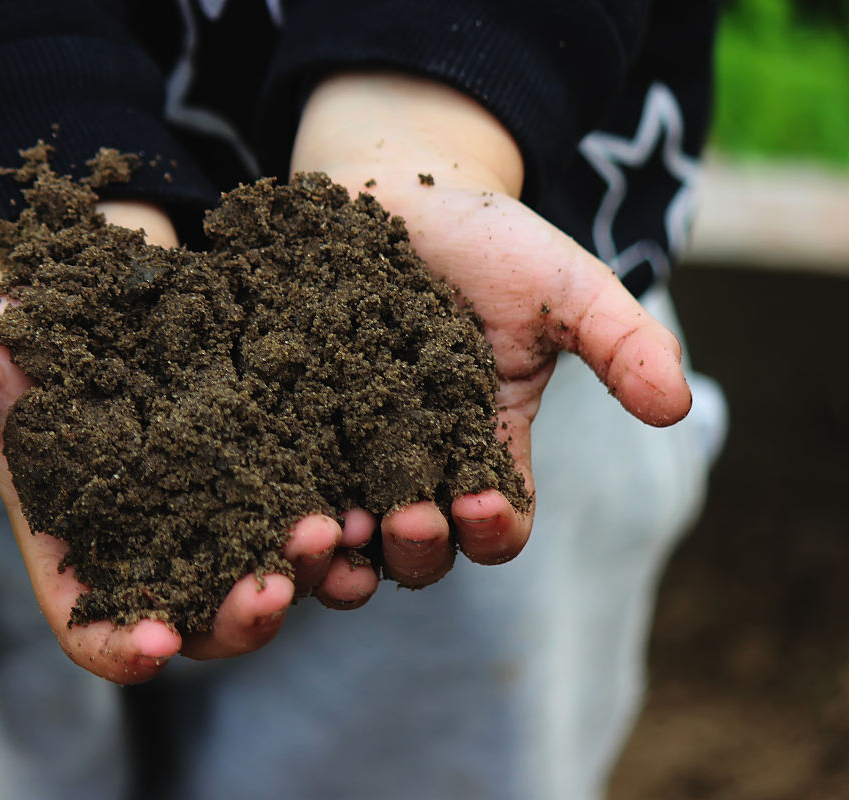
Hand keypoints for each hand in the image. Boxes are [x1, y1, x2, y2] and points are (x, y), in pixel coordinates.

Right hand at [0, 200, 379, 683]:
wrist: (103, 271)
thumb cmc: (26, 322)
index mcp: (78, 545)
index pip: (95, 627)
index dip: (123, 646)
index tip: (156, 645)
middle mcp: (156, 543)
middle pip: (200, 616)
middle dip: (235, 619)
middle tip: (270, 589)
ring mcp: (221, 506)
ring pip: (267, 571)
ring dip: (303, 574)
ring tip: (329, 536)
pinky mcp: (272, 460)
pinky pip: (310, 503)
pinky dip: (338, 515)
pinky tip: (362, 496)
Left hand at [291, 72, 691, 567]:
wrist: (387, 189)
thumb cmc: (487, 238)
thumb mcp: (563, 285)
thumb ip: (621, 340)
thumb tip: (680, 407)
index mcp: (484, 446)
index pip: (496, 523)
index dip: (493, 528)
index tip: (481, 502)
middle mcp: (412, 463)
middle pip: (416, 547)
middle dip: (415, 547)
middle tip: (404, 520)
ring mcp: (343, 447)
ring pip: (341, 531)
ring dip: (339, 547)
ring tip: (329, 527)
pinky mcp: (281, 421)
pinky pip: (274, 478)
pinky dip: (273, 497)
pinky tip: (267, 488)